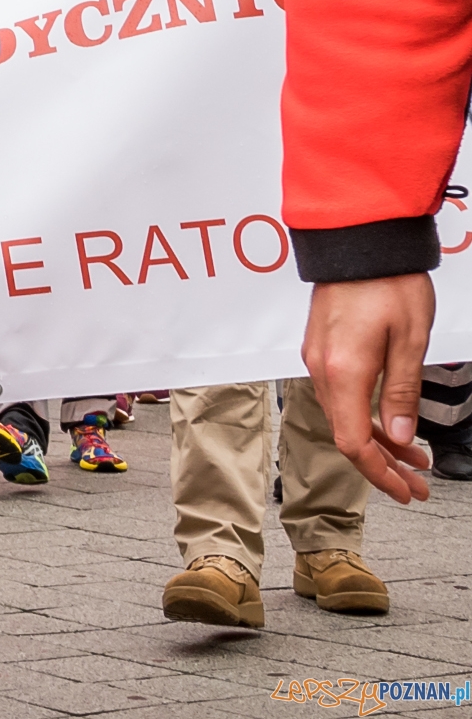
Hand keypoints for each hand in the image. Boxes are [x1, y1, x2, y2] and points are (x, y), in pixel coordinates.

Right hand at [303, 273, 435, 503]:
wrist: (357, 241)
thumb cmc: (387, 282)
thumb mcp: (410, 340)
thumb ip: (402, 392)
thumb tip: (401, 437)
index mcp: (343, 371)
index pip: (354, 442)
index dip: (380, 474)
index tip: (405, 492)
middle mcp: (321, 367)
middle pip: (346, 434)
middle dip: (382, 467)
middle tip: (417, 487)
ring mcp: (317, 357)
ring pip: (344, 416)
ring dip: (378, 442)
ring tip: (414, 458)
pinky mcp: (321, 347)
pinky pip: (340, 395)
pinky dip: (365, 417)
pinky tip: (390, 421)